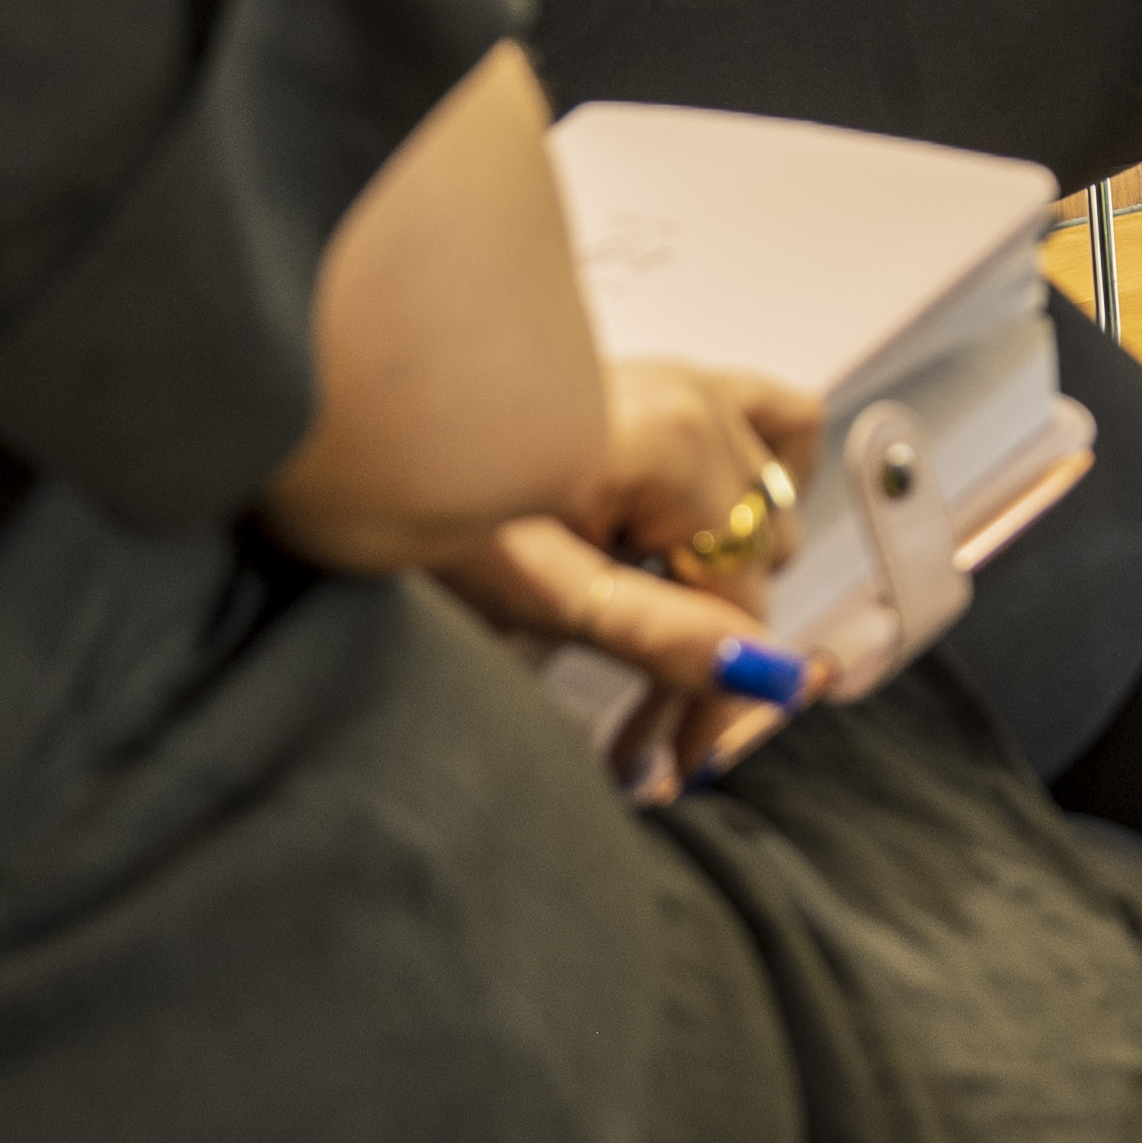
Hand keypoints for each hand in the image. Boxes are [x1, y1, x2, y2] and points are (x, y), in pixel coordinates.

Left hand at [438, 358, 826, 799]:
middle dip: (705, 651)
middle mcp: (699, 401)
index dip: (715, 691)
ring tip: (651, 650)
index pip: (745, 596)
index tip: (681, 758)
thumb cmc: (436, 501)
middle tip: (645, 728)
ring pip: (765, 509)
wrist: (370, 424)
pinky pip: (771, 421)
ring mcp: (690, 384)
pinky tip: (711, 531)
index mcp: (677, 444)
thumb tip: (759, 671)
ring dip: (719, 588)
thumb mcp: (538, 593)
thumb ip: (657, 630)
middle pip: (753, 563)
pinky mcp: (673, 384)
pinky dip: (764, 476)